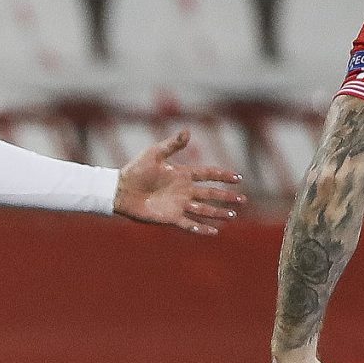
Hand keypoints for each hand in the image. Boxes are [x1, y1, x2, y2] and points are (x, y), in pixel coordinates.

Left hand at [114, 130, 244, 234]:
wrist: (120, 190)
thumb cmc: (136, 170)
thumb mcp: (155, 154)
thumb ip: (172, 145)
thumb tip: (188, 131)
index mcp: (182, 174)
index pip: (208, 174)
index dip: (223, 176)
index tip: (238, 177)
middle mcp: (183, 190)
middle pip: (210, 194)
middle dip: (226, 196)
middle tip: (243, 199)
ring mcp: (178, 205)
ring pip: (204, 210)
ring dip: (218, 212)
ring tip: (232, 215)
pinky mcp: (171, 217)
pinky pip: (190, 224)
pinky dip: (202, 228)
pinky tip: (214, 231)